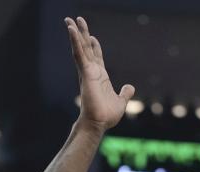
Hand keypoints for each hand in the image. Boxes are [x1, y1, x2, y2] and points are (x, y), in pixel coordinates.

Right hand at [65, 16, 134, 133]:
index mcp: (100, 76)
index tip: (92, 36)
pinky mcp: (85, 73)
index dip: (94, 46)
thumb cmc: (106, 116)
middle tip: (75, 20)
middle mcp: (92, 71)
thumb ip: (125, 93)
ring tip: (69, 20)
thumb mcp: (121, 102)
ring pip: (81, 47)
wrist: (99, 123)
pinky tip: (71, 30)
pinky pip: (79, 54)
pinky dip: (76, 41)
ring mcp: (87, 71)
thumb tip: (129, 87)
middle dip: (82, 34)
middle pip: (86, 48)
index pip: (96, 56)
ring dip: (76, 33)